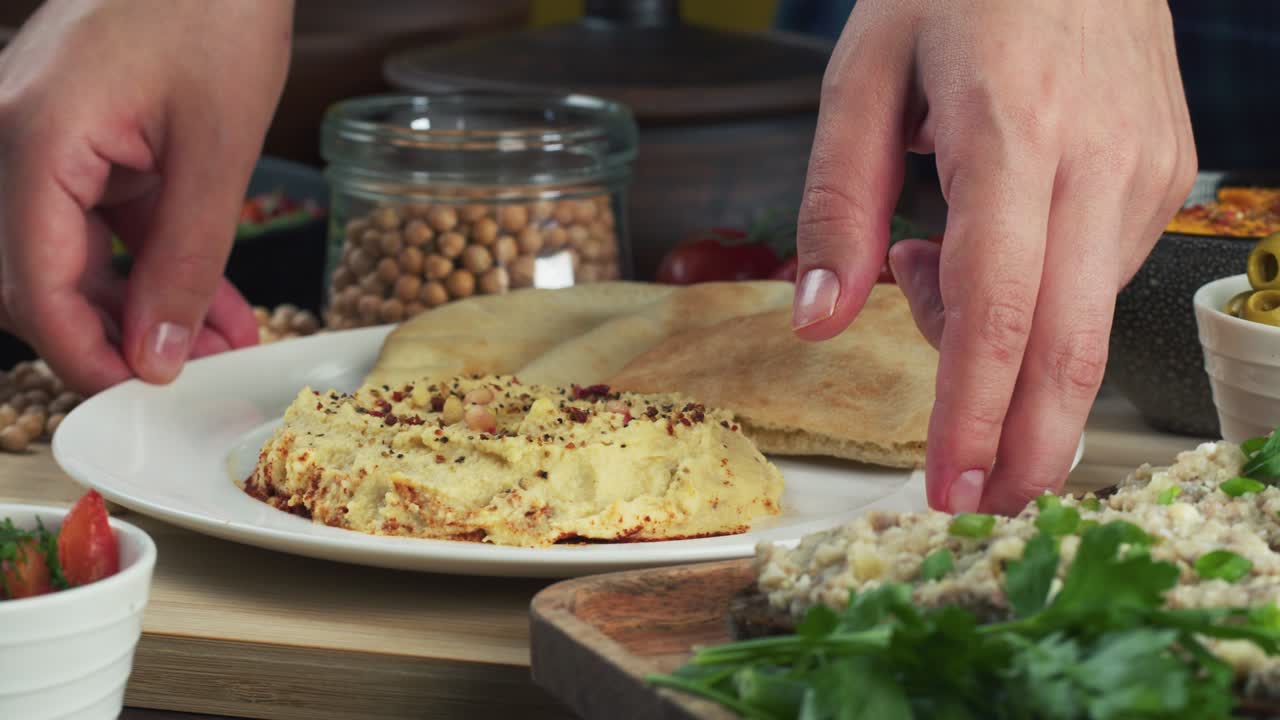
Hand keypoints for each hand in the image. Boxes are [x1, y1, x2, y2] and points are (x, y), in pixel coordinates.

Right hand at [0, 0, 293, 393]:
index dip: (84, 356)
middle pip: (34, 279)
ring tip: (219, 343)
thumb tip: (159, 353)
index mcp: (31, 140)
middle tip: (184, 372)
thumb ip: (186, 260)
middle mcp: (12, 138)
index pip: (32, 287)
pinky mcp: (74, 135)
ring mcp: (37, 135)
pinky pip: (98, 221)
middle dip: (110, 337)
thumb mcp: (217, 150)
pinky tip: (215, 302)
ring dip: (138, 308)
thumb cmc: (215, 10)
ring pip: (69, 257)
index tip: (138, 395)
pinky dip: (149, 263)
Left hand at [791, 0, 1194, 513]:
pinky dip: (1032, 301)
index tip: (948, 487)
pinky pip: (1097, 276)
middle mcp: (1096, 162)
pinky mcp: (1166, 174)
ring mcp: (1146, 169)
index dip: (973, 413)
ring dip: (1000, 349)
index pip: (999, 310)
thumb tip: (817, 318)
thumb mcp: (864, 75)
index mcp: (1013, 133)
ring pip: (1079, 317)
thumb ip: (837, 203)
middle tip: (976, 504)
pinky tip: (980, 247)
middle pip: (1070, 347)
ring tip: (922, 273)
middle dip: (1023, 446)